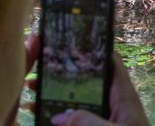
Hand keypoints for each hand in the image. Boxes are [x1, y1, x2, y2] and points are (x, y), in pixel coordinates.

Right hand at [22, 34, 149, 125]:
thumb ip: (88, 123)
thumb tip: (60, 115)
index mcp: (125, 99)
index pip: (112, 65)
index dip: (94, 49)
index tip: (70, 38)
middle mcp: (115, 107)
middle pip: (88, 83)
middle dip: (63, 75)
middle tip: (37, 67)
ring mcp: (106, 121)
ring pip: (78, 104)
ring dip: (55, 97)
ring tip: (30, 90)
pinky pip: (76, 121)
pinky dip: (58, 119)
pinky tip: (38, 117)